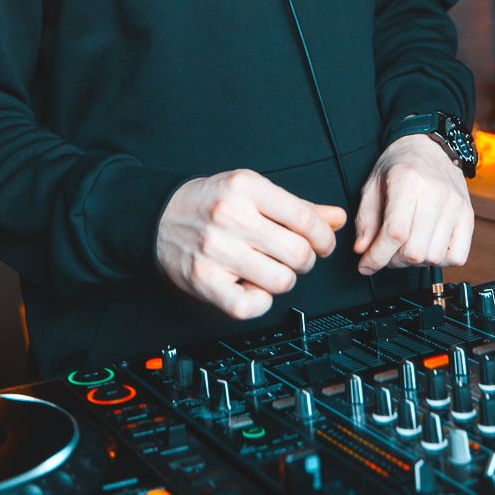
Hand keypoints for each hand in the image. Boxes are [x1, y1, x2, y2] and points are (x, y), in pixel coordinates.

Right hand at [156, 170, 346, 320]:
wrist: (157, 215)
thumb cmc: (208, 202)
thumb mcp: (250, 191)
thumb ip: (296, 207)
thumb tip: (337, 218)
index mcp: (245, 188)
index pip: (305, 219)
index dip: (324, 238)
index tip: (322, 244)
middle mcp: (231, 217)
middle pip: (298, 253)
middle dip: (305, 260)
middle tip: (294, 257)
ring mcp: (216, 250)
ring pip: (281, 281)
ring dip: (283, 280)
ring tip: (269, 270)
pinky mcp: (204, 280)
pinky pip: (250, 306)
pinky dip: (260, 302)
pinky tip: (253, 288)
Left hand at [354, 134, 473, 274]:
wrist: (429, 145)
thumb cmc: (399, 164)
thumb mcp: (372, 184)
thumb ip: (365, 219)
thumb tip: (362, 250)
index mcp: (407, 180)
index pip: (395, 232)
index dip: (377, 257)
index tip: (365, 265)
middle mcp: (435, 192)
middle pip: (415, 251)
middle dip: (393, 261)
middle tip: (385, 253)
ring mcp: (456, 204)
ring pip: (434, 257)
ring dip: (415, 262)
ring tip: (405, 247)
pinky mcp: (469, 215)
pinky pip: (458, 256)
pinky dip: (440, 260)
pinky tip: (428, 247)